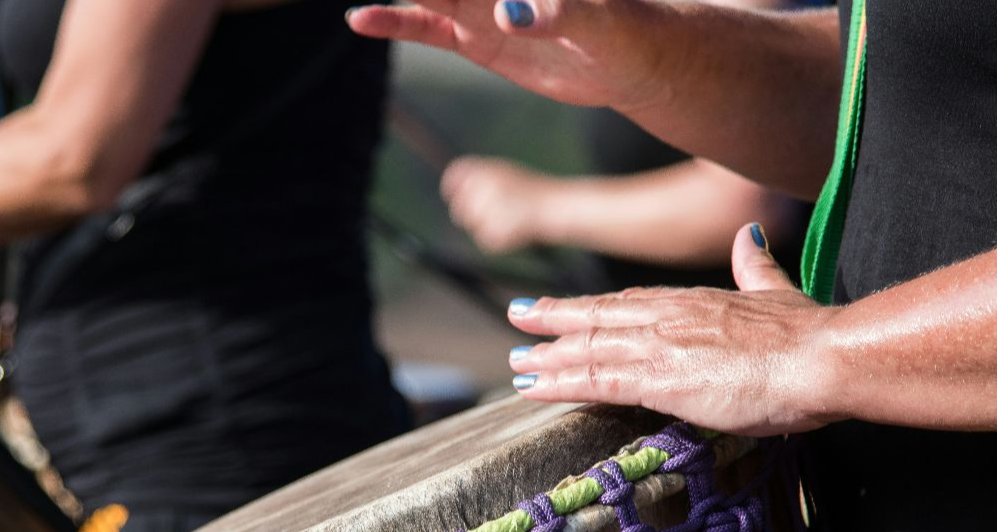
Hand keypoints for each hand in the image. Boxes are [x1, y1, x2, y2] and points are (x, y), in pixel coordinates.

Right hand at [348, 0, 668, 110]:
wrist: (638, 61)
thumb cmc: (631, 29)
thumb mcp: (602, 21)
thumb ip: (560, 13)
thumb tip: (511, 14)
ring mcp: (483, 3)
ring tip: (358, 6)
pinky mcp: (477, 36)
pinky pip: (427, 27)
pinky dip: (395, 22)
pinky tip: (362, 19)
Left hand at [441, 156, 556, 253]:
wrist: (554, 206)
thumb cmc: (528, 190)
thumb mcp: (502, 175)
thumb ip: (476, 178)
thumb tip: (450, 185)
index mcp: (486, 171)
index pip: (454, 177)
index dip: (451, 188)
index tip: (453, 195)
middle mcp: (485, 189)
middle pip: (459, 207)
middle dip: (467, 213)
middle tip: (485, 212)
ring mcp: (490, 211)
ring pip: (471, 226)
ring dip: (482, 226)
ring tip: (506, 217)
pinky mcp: (494, 233)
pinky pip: (484, 239)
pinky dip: (496, 237)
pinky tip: (512, 229)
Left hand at [506, 224, 837, 436]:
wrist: (824, 357)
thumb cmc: (810, 336)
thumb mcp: (778, 290)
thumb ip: (756, 267)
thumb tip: (750, 236)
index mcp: (693, 300)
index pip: (629, 302)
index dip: (592, 305)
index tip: (565, 305)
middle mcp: (667, 317)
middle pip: (597, 318)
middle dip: (554, 320)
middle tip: (518, 320)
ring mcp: (659, 346)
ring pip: (588, 349)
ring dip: (548, 357)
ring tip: (517, 363)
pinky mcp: (658, 379)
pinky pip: (595, 380)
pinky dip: (559, 383)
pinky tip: (533, 388)